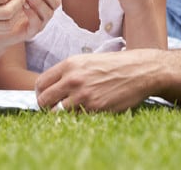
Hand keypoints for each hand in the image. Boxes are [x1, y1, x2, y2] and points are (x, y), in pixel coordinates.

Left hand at [35, 49, 161, 112]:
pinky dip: (77, 119)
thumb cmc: (115, 66)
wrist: (140, 71)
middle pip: (44, 100)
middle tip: (54, 109)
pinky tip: (86, 113)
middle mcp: (73, 79)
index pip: (41, 83)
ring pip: (57, 113)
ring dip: (62, 115)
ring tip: (72, 111)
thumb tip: (52, 87)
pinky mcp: (95, 108)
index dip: (41, 93)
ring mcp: (83, 95)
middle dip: (46, 107)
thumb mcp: (88, 61)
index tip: (46, 98)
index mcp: (70, 64)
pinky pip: (76, 119)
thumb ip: (69, 72)